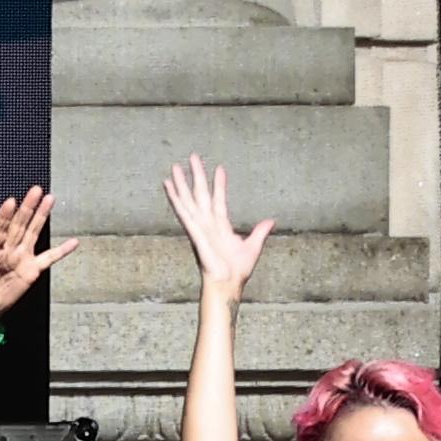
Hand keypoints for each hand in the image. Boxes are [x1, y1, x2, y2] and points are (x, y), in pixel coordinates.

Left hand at [0, 183, 72, 320]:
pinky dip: (61, 251)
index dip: (3, 217)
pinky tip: (73, 242)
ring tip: (49, 198)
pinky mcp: (32, 269)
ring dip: (41, 216)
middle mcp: (6, 251)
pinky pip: (49, 257)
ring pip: (32, 232)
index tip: (10, 202)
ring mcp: (20, 257)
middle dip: (26, 208)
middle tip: (35, 190)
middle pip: (17, 225)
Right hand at [163, 155, 270, 295]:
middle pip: (200, 193)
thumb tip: (271, 221)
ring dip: (181, 183)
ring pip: (189, 199)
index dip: (219, 184)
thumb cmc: (237, 270)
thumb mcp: (253, 246)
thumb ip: (260, 232)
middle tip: (192, 156)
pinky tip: (169, 188)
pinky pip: (184, 212)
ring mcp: (199, 226)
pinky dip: (176, 199)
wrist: (228, 284)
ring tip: (174, 166)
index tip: (219, 168)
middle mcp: (207, 223)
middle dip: (196, 175)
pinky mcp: (194, 231)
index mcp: (220, 226)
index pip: (218, 199)